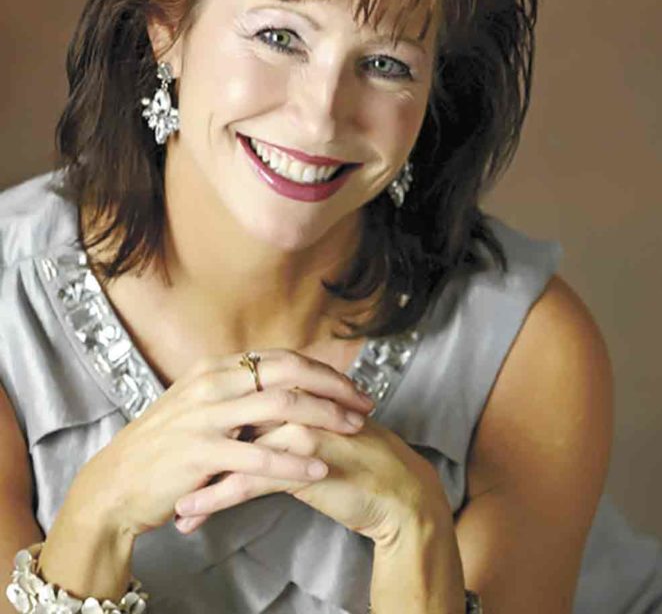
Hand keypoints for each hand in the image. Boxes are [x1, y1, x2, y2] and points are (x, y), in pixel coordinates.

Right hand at [69, 349, 374, 537]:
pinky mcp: (199, 453)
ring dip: (324, 417)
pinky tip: (320, 468)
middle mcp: (212, 383)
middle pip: (289, 372)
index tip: (351, 387)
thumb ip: (234, 391)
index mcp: (215, 368)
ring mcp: (204, 416)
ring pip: (280, 405)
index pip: (282, 358)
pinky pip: (259, 455)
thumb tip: (278, 383)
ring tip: (354, 431)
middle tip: (365, 403)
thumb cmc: (161, 447)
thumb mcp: (197, 404)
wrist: (114, 484)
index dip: (322, 371)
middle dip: (334, 386)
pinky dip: (294, 461)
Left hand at [174, 415, 450, 545]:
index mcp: (295, 391)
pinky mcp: (301, 464)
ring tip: (172, 504)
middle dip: (194, 452)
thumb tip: (248, 424)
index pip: (238, 401)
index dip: (208, 425)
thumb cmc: (358, 463)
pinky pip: (246, 483)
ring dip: (197, 482)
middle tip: (167, 477)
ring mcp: (297, 431)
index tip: (181, 448)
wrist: (399, 491)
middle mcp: (293, 404)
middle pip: (229, 423)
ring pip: (231, 454)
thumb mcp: (316, 431)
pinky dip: (213, 500)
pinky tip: (190, 515)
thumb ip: (284, 420)